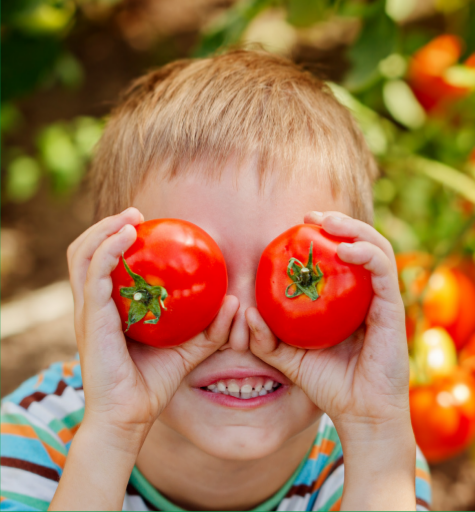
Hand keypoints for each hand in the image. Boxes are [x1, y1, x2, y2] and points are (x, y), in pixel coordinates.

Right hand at [68, 208, 238, 449]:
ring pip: (82, 255)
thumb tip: (234, 302)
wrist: (129, 417)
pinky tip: (128, 237)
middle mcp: (91, 306)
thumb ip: (211, 328)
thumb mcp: (190, 349)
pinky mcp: (90, 319)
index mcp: (107, 309)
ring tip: (131, 217)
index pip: (101, 264)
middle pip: (84, 251)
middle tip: (136, 214)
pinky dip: (108, 249)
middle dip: (106, 225)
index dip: (115, 239)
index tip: (143, 224)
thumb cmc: (154, 383)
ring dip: (104, 229)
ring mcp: (87, 311)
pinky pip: (94, 274)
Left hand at [247, 211, 411, 441]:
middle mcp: (368, 294)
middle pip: (361, 243)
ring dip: (355, 228)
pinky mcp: (393, 309)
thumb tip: (246, 312)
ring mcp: (383, 300)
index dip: (324, 234)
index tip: (299, 224)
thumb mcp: (288, 358)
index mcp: (348, 300)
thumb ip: (266, 338)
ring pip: (377, 248)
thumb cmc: (327, 384)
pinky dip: (367, 254)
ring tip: (328, 222)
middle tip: (311, 215)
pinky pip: (384, 271)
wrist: (358, 414)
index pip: (341, 256)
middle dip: (339, 221)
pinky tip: (346, 249)